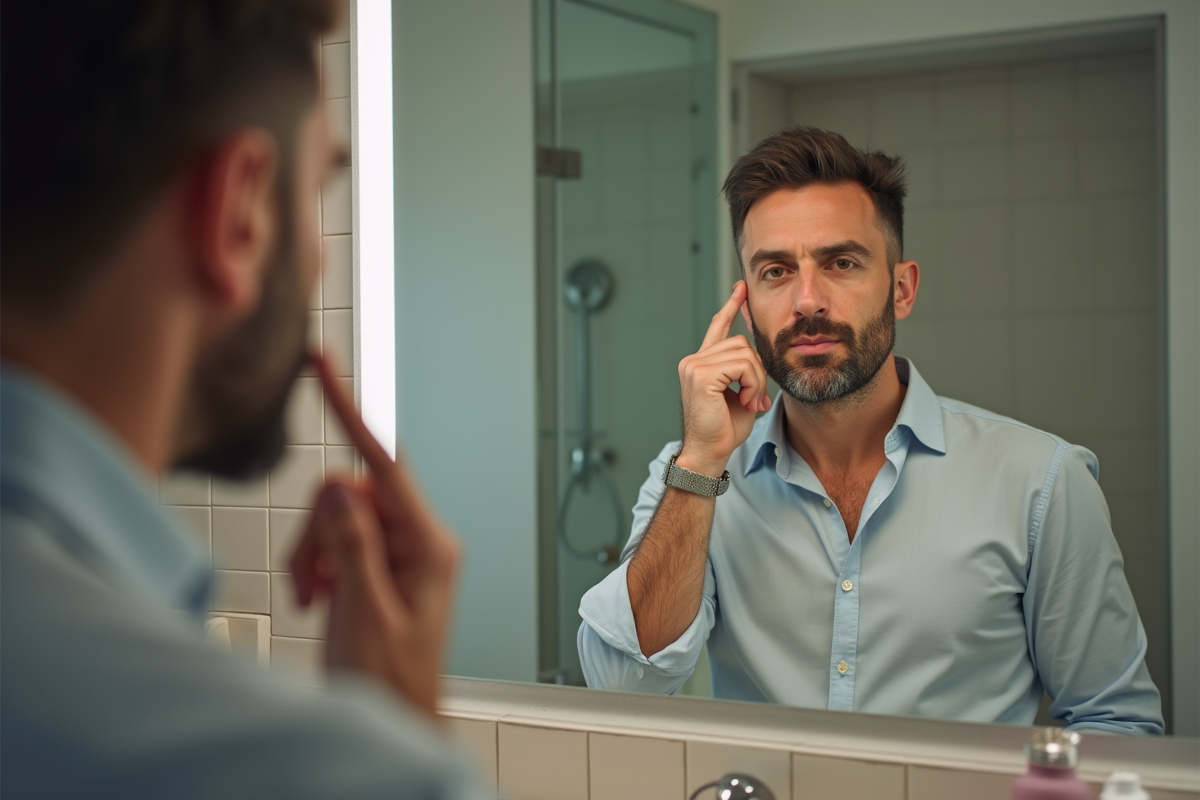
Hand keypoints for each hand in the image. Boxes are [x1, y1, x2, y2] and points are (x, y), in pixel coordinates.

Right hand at [289, 353, 459, 719]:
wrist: (392, 717)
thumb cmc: (390, 682)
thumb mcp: (363, 612)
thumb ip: (351, 543)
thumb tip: (338, 484)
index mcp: (430, 545)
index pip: (385, 463)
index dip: (350, 411)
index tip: (325, 367)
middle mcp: (419, 538)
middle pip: (349, 491)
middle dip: (318, 532)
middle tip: (314, 583)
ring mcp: (398, 549)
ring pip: (335, 513)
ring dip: (313, 553)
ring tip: (317, 598)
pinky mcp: (377, 560)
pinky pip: (334, 536)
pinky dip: (314, 563)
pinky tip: (320, 598)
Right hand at [675, 281, 770, 475]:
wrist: (709, 452)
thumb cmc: (724, 429)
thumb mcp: (741, 393)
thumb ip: (746, 372)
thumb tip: (760, 359)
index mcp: (701, 363)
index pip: (717, 327)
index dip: (731, 307)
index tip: (741, 288)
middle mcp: (693, 360)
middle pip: (741, 343)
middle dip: (757, 370)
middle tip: (755, 396)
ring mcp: (695, 366)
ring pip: (745, 354)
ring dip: (756, 379)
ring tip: (749, 400)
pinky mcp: (701, 375)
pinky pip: (742, 366)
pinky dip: (751, 384)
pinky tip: (745, 400)